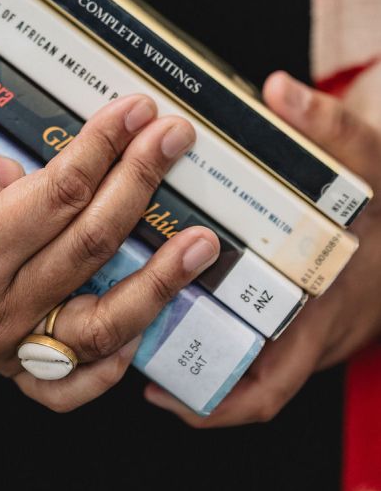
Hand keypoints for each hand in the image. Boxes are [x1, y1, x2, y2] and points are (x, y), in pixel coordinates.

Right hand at [0, 94, 219, 411]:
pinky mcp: (4, 355)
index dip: (102, 149)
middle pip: (90, 244)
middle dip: (140, 184)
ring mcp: (3, 341)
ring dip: (159, 282)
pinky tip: (145, 328)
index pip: (58, 196)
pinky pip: (67, 382)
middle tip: (175, 137)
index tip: (134, 110)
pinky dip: (111, 363)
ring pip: (99, 322)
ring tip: (202, 244)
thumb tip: (12, 172)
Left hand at [143, 71, 380, 425]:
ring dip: (199, 351)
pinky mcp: (303, 318)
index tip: (160, 388)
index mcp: (321, 308)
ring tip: (141, 326)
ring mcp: (307, 330)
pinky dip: (224, 334)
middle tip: (133, 349)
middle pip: (244, 383)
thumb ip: (328, 124)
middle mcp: (310, 333)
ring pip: (247, 364)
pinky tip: (182, 300)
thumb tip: (279, 91)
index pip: (269, 383)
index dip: (215, 399)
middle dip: (189, 373)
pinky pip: (259, 343)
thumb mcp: (368, 159)